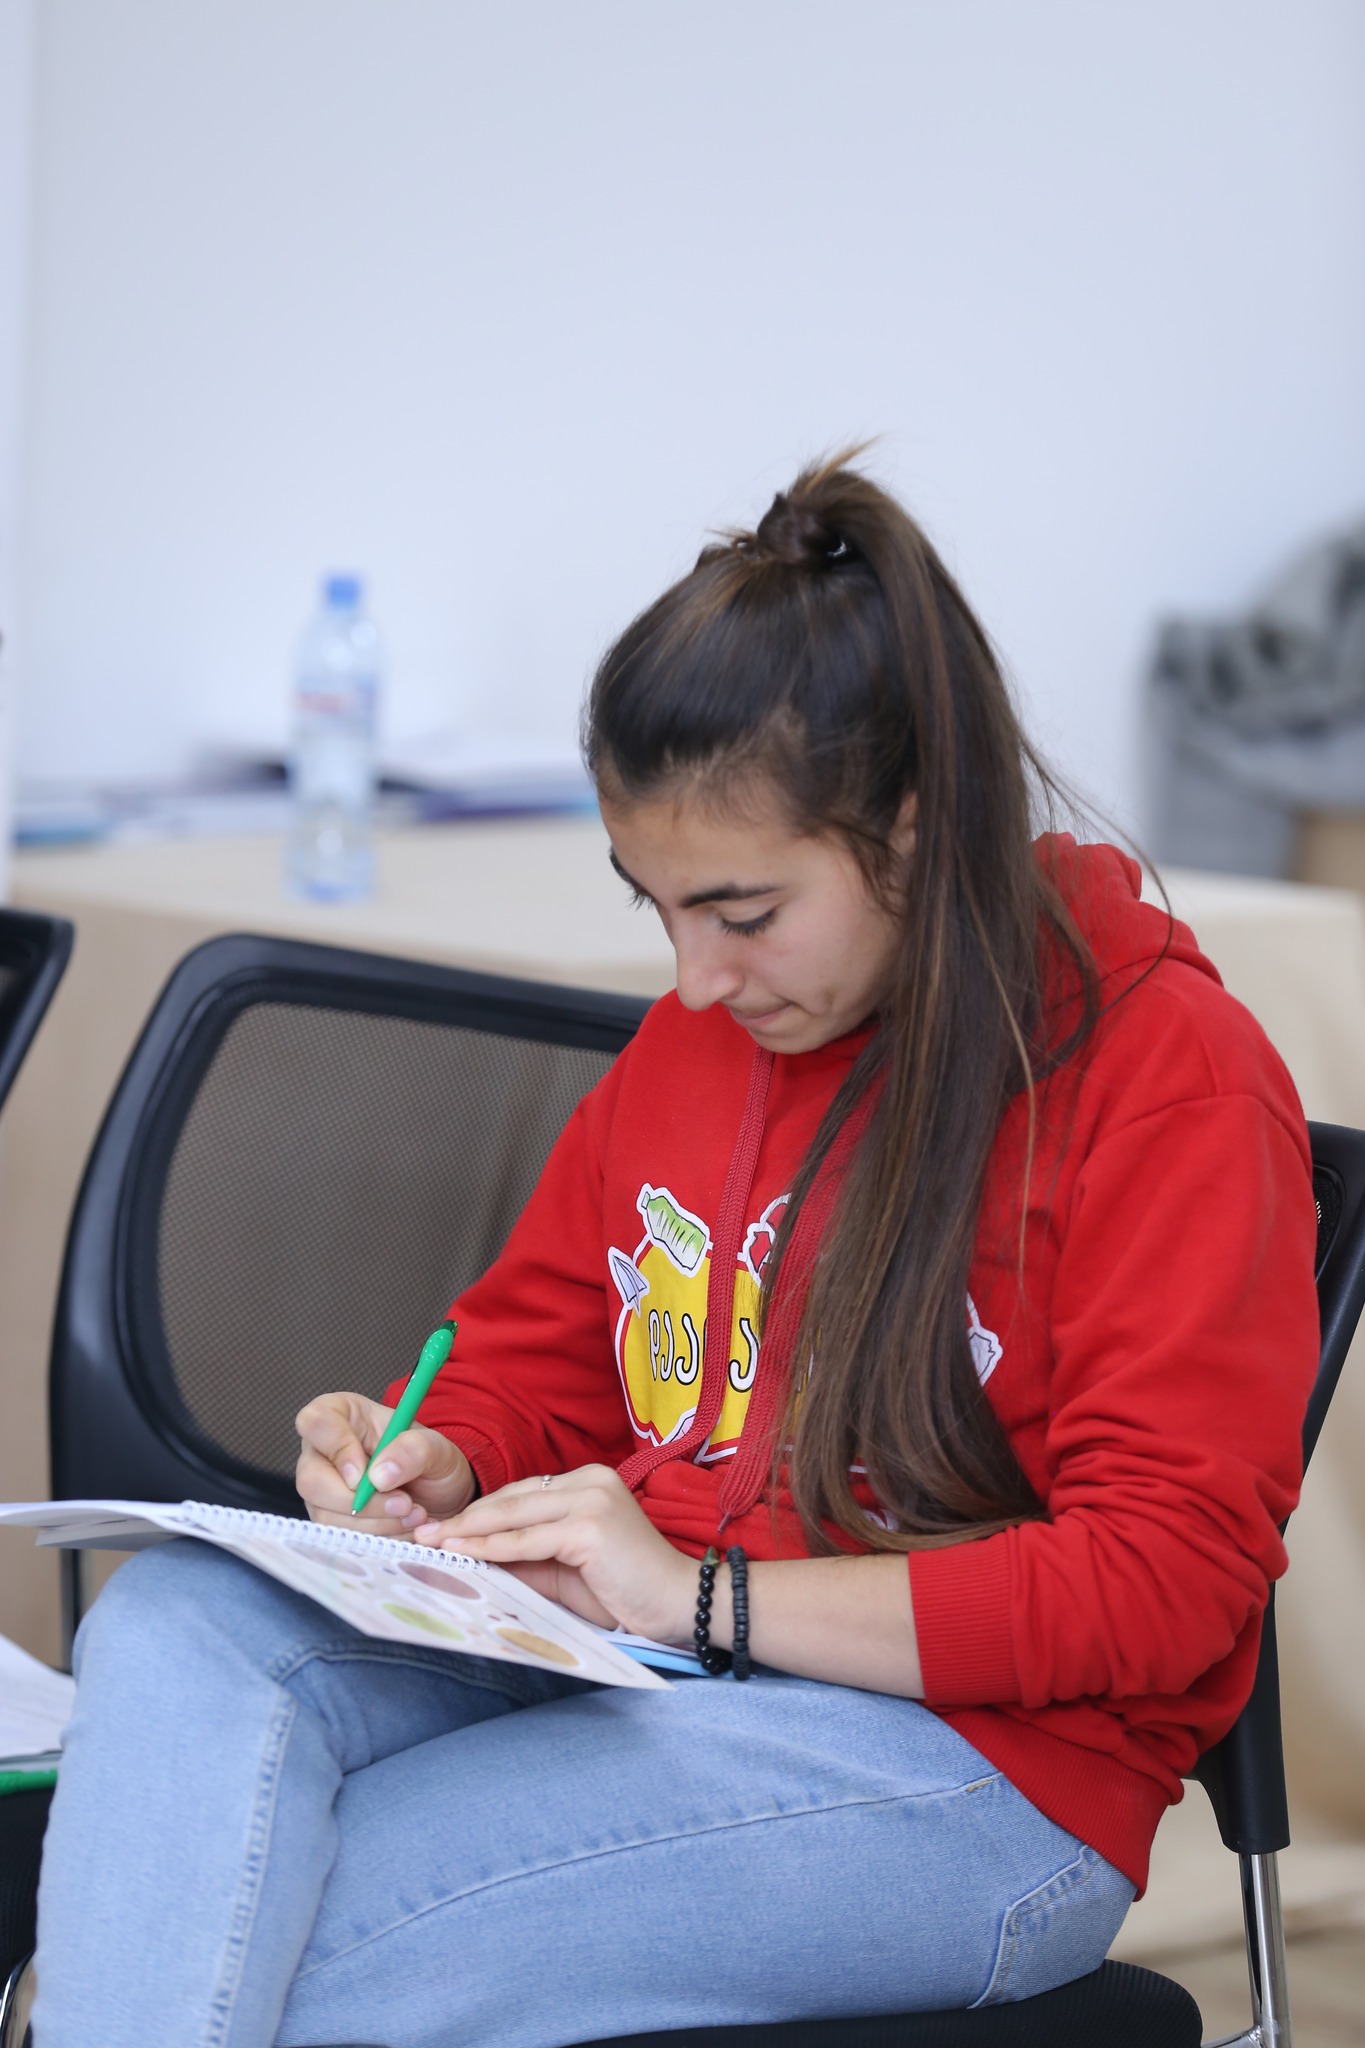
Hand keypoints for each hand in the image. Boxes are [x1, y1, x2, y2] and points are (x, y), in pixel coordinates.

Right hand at [295, 1390, 475, 1535]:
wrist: (441, 1496)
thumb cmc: (432, 1461)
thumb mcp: (437, 1447)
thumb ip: (412, 1450)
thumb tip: (379, 1476)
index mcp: (343, 1414)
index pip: (315, 1422)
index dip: (339, 1449)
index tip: (371, 1473)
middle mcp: (323, 1451)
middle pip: (311, 1480)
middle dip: (359, 1501)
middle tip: (403, 1503)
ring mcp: (322, 1488)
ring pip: (325, 1515)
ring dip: (375, 1522)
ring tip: (413, 1514)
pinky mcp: (330, 1518)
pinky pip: (339, 1536)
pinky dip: (376, 1536)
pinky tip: (402, 1526)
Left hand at [413, 1464, 696, 1641]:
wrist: (679, 1604)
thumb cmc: (627, 1591)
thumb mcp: (566, 1568)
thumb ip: (527, 1556)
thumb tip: (473, 1555)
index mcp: (589, 1482)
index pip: (521, 1493)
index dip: (480, 1511)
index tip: (443, 1527)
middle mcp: (590, 1480)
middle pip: (513, 1498)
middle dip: (465, 1517)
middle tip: (423, 1532)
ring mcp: (591, 1499)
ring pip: (515, 1514)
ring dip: (468, 1530)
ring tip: (433, 1541)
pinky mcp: (590, 1525)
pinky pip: (528, 1539)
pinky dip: (492, 1547)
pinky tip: (463, 1552)